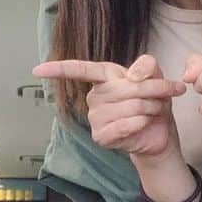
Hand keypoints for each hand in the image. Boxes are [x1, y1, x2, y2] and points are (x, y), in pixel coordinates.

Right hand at [33, 55, 185, 157]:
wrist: (159, 131)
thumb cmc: (153, 101)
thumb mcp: (156, 76)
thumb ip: (147, 65)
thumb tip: (131, 75)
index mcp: (103, 77)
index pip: (78, 70)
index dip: (58, 69)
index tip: (37, 70)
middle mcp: (94, 96)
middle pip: (124, 87)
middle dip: (153, 89)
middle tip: (164, 94)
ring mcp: (96, 118)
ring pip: (129, 106)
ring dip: (150, 108)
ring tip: (152, 111)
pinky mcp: (101, 136)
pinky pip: (123, 125)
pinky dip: (140, 123)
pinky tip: (142, 124)